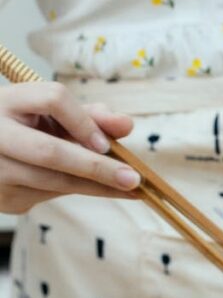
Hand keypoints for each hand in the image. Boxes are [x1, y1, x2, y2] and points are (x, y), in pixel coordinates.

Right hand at [0, 82, 138, 213]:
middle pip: (50, 152)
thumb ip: (90, 116)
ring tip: (129, 190)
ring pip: (52, 180)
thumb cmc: (28, 125)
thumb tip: (126, 124)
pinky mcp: (0, 197)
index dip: (84, 122)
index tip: (107, 144)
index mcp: (7, 102)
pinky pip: (46, 196)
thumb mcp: (54, 114)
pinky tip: (85, 186)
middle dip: (97, 168)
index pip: (53, 100)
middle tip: (133, 180)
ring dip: (95, 187)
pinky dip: (72, 191)